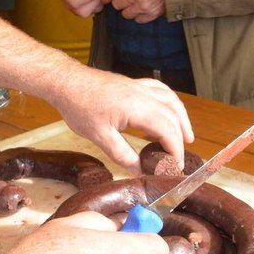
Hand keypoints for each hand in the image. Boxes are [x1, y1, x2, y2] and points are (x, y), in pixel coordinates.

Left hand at [51, 69, 193, 171]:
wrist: (67, 81)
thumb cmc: (79, 107)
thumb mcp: (99, 137)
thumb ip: (122, 154)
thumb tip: (138, 171)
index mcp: (137, 108)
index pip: (167, 130)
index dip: (174, 149)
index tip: (174, 166)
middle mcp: (143, 94)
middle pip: (172, 116)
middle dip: (180, 138)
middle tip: (178, 158)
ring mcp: (139, 87)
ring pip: (170, 100)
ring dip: (181, 118)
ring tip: (186, 135)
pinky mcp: (133, 83)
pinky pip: (160, 90)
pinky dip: (170, 102)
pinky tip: (169, 110)